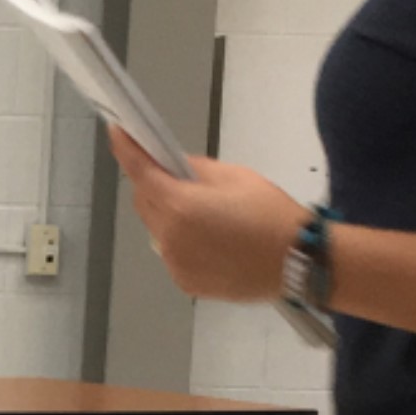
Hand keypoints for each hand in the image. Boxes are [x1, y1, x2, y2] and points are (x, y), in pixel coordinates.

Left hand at [109, 128, 301, 302]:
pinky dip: (180, 240)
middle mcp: (169, 238)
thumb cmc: (271, 214)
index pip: (140, 172)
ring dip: (167, 214)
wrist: (298, 262)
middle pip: (144, 202)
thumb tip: (173, 166)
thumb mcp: (235, 176)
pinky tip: (209, 239)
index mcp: (179, 206)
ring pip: (156, 229)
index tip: (117, 132)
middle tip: (174, 176)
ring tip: (201, 212)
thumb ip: (195, 169)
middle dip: (153, 184)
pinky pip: (171, 252)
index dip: (126, 150)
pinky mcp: (185, 282)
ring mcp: (174, 264)